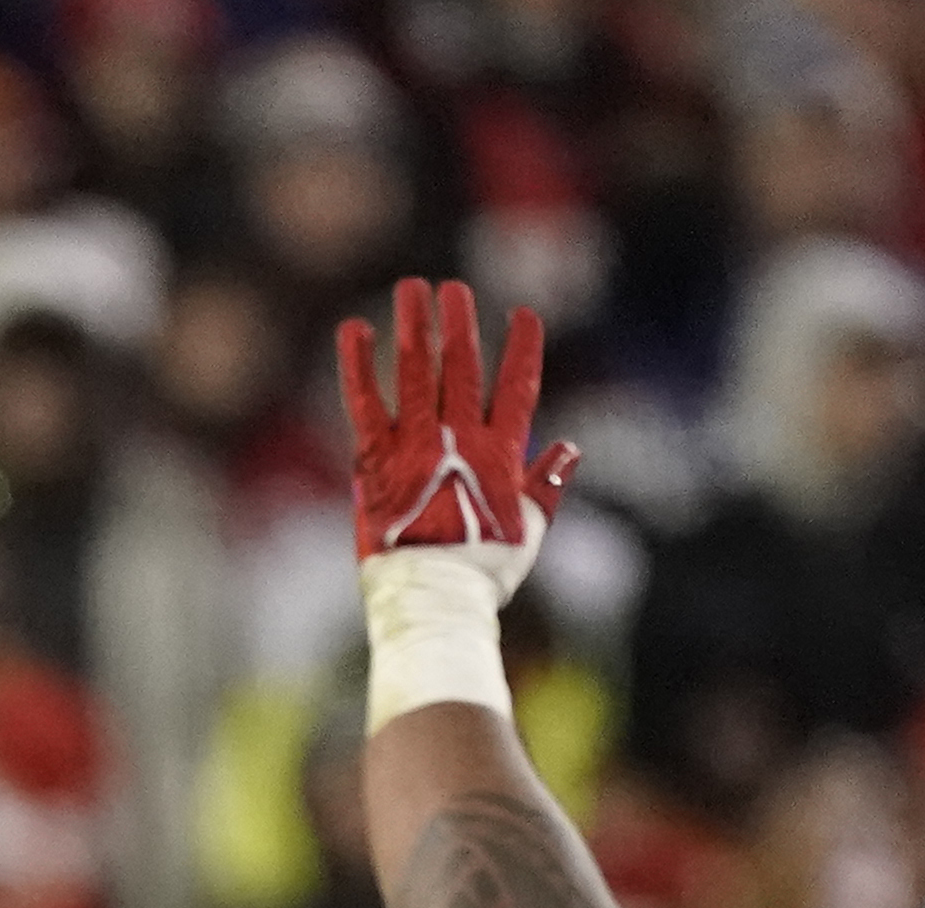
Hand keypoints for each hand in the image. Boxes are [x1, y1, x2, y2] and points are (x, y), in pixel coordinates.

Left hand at [336, 276, 576, 601]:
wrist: (434, 602)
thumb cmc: (483, 575)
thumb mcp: (528, 532)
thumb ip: (547, 485)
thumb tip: (570, 449)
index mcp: (500, 456)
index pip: (517, 389)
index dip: (522, 350)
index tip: (524, 315)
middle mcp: (459, 440)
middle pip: (462, 367)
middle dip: (459, 324)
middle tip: (454, 289)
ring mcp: (416, 447)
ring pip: (417, 371)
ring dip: (415, 326)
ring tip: (413, 288)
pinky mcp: (375, 461)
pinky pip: (365, 403)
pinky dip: (359, 365)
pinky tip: (354, 329)